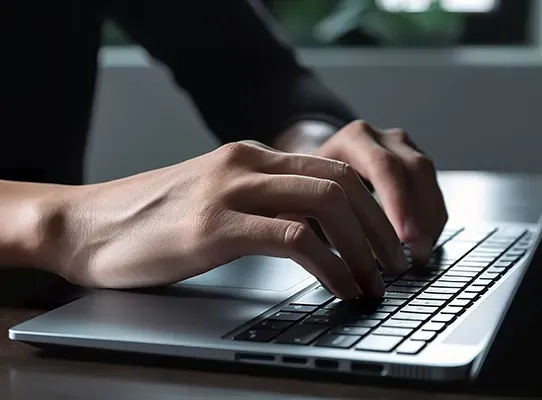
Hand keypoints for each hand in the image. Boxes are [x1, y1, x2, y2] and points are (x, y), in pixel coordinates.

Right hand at [56, 141, 409, 298]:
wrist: (85, 225)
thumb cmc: (151, 221)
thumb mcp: (216, 199)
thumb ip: (261, 203)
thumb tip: (315, 230)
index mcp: (250, 157)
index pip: (333, 168)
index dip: (374, 206)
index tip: (390, 240)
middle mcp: (245, 163)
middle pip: (340, 182)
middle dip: (380, 226)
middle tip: (397, 263)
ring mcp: (229, 191)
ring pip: (325, 203)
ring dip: (363, 246)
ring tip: (377, 280)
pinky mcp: (214, 226)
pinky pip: (294, 239)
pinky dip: (330, 265)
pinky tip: (342, 287)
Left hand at [313, 120, 447, 263]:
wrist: (317, 167)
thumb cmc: (310, 184)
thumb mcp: (303, 193)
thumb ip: (313, 212)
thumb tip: (325, 245)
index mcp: (354, 139)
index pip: (382, 166)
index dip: (397, 202)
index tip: (404, 237)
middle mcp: (383, 140)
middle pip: (414, 170)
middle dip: (419, 215)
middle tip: (417, 252)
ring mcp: (403, 150)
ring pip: (429, 181)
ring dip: (429, 220)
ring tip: (420, 255)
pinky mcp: (415, 167)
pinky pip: (433, 192)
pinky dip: (432, 221)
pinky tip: (423, 245)